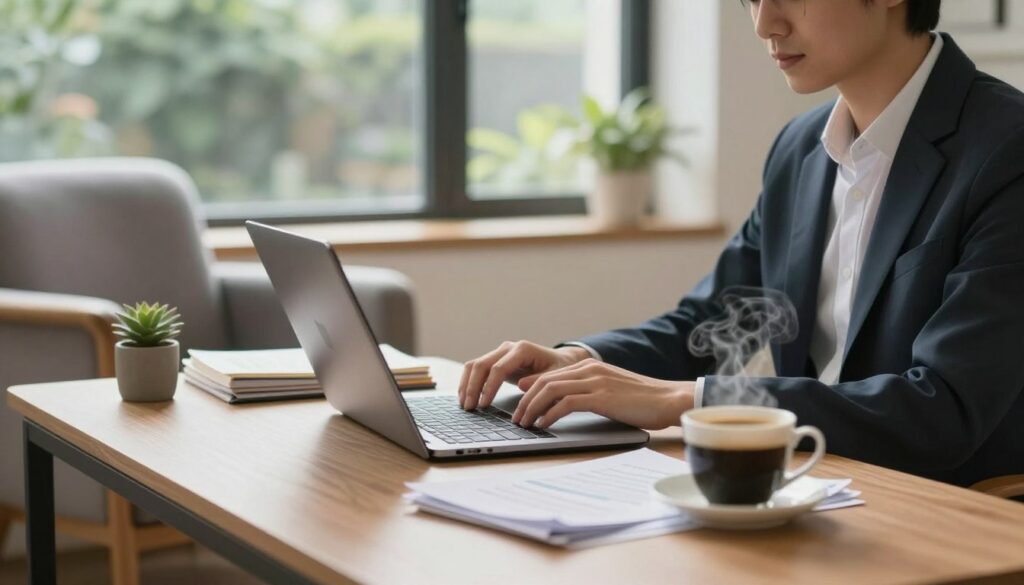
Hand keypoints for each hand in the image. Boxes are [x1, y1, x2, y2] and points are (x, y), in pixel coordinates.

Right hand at [458, 341, 590, 409]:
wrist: (561, 361)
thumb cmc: (559, 369)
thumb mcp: (555, 376)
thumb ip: (539, 381)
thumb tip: (521, 386)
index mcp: (522, 350)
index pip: (498, 368)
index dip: (489, 387)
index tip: (484, 404)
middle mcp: (508, 348)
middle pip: (481, 365)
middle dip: (472, 387)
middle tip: (469, 408)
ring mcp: (500, 352)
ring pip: (475, 365)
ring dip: (467, 385)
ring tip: (465, 405)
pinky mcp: (496, 360)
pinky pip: (476, 369)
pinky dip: (469, 382)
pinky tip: (465, 397)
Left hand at [512, 359, 695, 429]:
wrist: (669, 399)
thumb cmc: (643, 400)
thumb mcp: (611, 391)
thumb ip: (589, 392)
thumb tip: (566, 403)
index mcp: (590, 366)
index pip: (551, 374)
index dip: (531, 388)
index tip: (519, 402)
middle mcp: (590, 369)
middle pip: (545, 381)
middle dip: (526, 400)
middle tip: (516, 417)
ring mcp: (595, 381)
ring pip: (551, 390)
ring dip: (533, 408)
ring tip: (524, 423)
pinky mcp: (601, 397)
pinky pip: (566, 403)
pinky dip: (550, 414)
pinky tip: (543, 425)